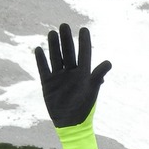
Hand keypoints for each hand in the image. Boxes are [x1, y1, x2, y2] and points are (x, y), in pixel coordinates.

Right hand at [34, 23, 111, 148]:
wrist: (70, 124)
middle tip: (64, 25)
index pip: (84, 53)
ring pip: (56, 57)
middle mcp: (71, 73)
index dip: (84, 41)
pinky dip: (41, 60)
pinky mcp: (48, 83)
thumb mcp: (91, 91)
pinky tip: (39, 49)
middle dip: (66, 39)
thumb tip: (109, 62)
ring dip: (54, 46)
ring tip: (52, 33)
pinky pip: (44, 69)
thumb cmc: (84, 108)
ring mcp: (59, 77)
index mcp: (84, 73)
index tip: (84, 29)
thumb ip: (97, 76)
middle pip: (68, 52)